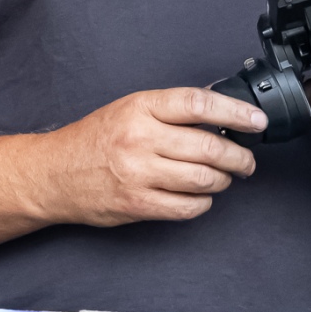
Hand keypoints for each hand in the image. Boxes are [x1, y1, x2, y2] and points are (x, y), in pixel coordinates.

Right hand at [41, 88, 266, 226]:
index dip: (236, 112)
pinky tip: (201, 196)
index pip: (199, 104)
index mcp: (140, 107)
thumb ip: (170, 109)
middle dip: (238, 156)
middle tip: (246, 160)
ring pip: (203, 179)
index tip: (257, 121)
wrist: (54, 173)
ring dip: (223, 180)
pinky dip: (203, 203)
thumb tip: (219, 108)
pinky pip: (187, 207)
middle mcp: (140, 138)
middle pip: (208, 146)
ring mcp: (138, 173)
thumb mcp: (129, 108)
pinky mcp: (137, 203)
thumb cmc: (95, 139)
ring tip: (224, 177)